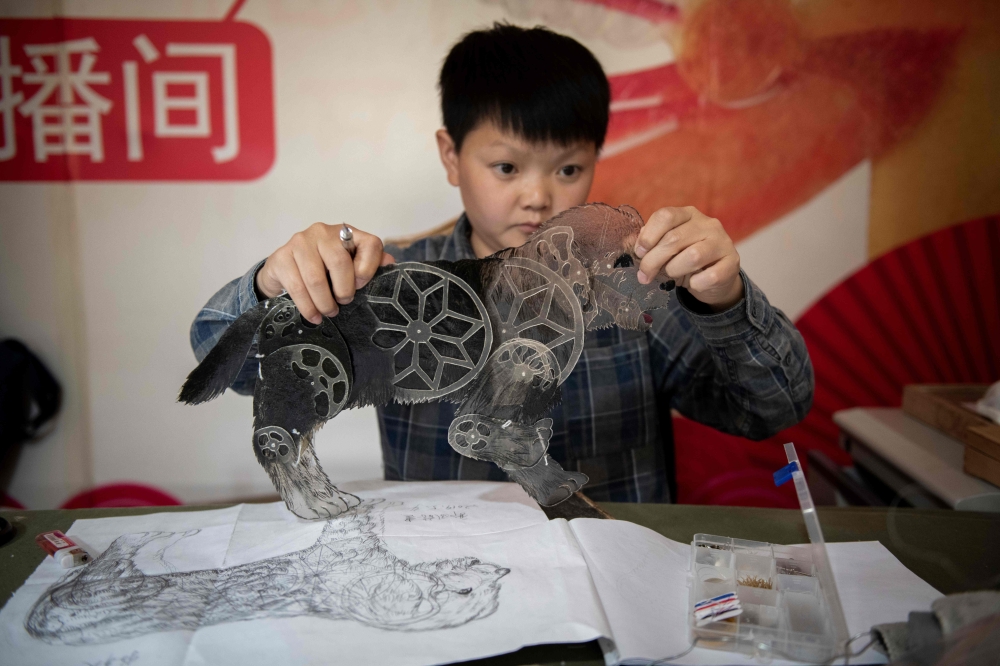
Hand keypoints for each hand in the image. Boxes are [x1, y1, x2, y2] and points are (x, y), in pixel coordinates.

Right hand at [256, 223, 394, 322]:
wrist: (283, 267)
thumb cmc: (322, 268)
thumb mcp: (349, 265)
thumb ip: (370, 264)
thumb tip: (390, 264)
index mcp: (346, 233)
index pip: (370, 244)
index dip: (370, 268)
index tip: (362, 286)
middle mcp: (323, 232)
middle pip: (339, 262)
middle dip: (344, 290)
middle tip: (343, 303)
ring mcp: (300, 242)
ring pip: (316, 279)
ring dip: (324, 303)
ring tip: (329, 312)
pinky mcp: (281, 257)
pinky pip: (297, 287)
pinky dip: (307, 307)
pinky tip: (314, 315)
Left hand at [634, 206, 742, 310]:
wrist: (715, 277)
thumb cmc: (684, 259)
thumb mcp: (665, 249)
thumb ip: (647, 243)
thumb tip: (626, 243)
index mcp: (688, 214)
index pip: (666, 215)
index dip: (648, 235)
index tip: (639, 252)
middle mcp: (708, 224)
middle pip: (674, 238)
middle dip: (653, 261)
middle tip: (644, 275)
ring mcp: (722, 242)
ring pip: (693, 256)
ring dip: (674, 270)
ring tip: (671, 275)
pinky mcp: (732, 262)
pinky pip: (710, 276)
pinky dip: (696, 283)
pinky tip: (692, 283)